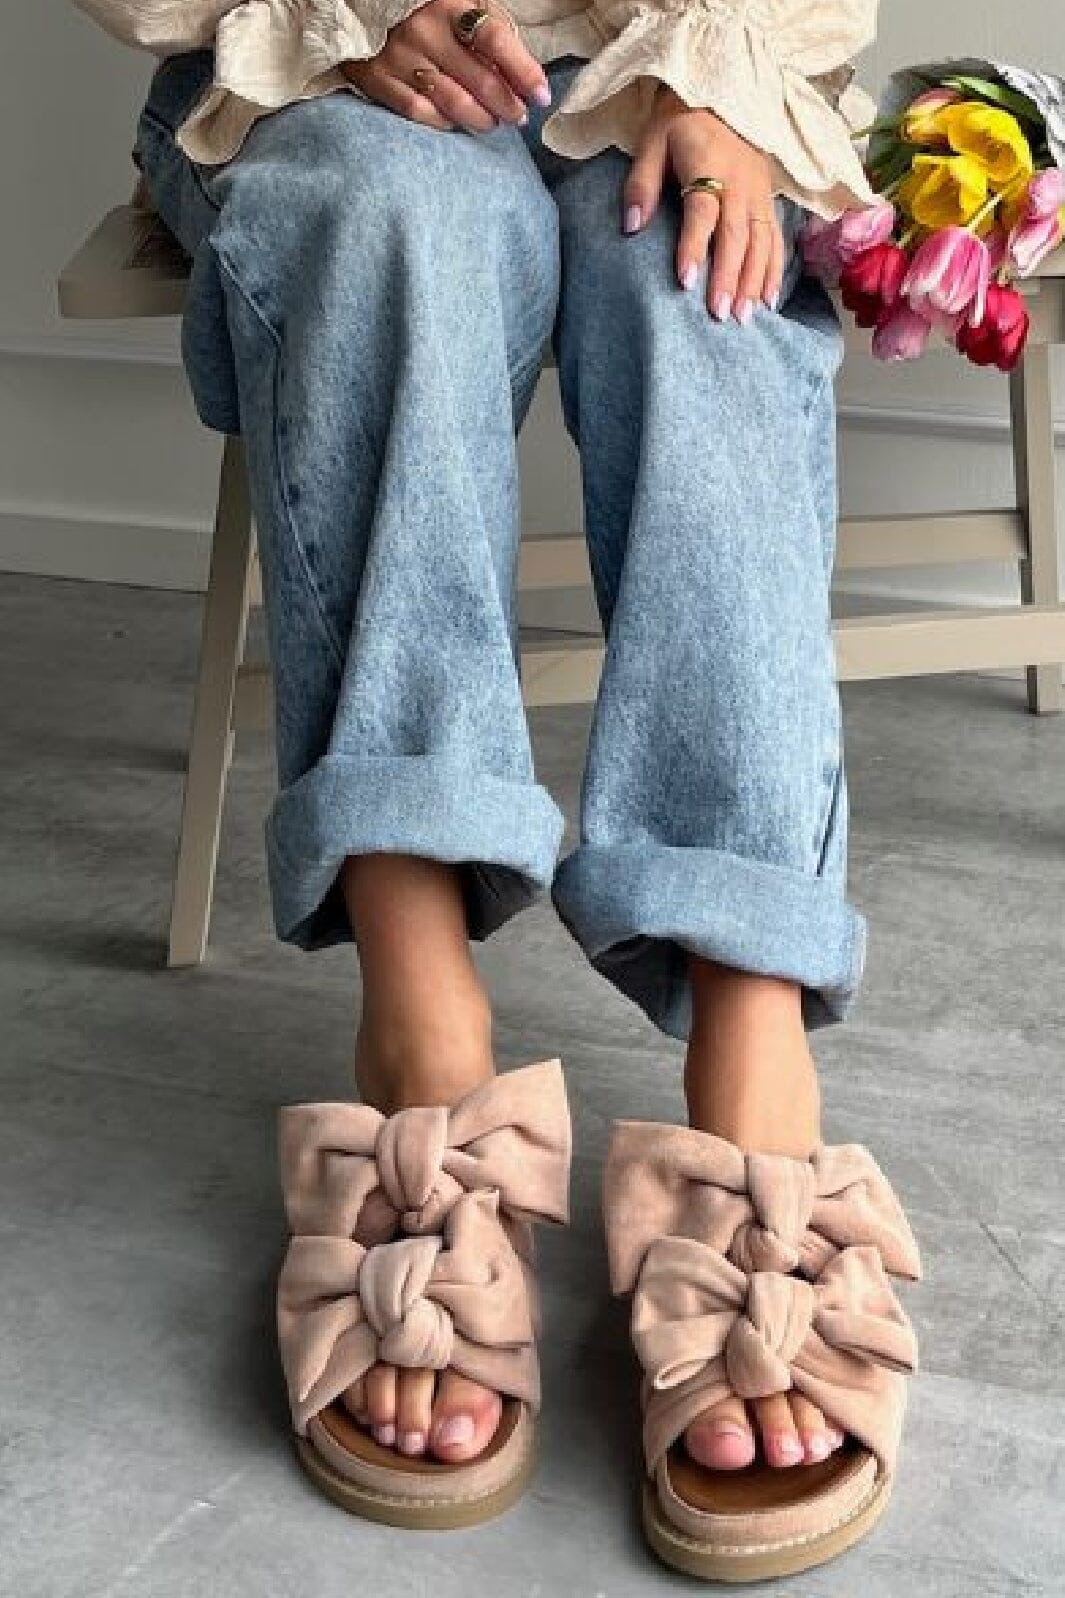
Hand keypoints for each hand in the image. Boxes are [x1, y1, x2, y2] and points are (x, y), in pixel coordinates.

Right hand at [341, 0, 550, 133]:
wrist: (366, 17)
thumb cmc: (430, 19)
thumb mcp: (463, 11)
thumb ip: (493, 37)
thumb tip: (526, 79)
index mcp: (449, 8)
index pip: (495, 40)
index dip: (523, 70)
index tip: (542, 95)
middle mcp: (424, 32)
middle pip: (478, 79)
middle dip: (507, 104)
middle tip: (520, 116)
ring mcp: (400, 59)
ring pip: (453, 103)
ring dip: (481, 119)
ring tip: (493, 123)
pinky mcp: (380, 81)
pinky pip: (422, 113)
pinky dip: (446, 122)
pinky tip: (456, 121)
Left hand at [623, 86, 784, 322]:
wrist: (721, 89)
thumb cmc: (680, 120)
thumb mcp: (652, 142)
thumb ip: (641, 184)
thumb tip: (631, 226)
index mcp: (709, 164)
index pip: (702, 211)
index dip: (694, 246)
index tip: (686, 282)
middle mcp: (740, 182)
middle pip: (737, 235)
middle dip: (729, 277)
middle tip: (720, 315)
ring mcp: (758, 191)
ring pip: (761, 241)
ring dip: (754, 282)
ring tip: (744, 318)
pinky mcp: (768, 198)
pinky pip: (776, 238)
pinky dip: (774, 270)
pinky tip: (768, 300)